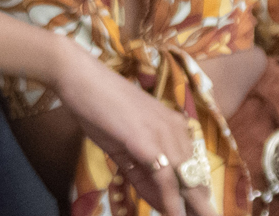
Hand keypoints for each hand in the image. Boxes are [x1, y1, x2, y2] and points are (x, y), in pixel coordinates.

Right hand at [50, 47, 219, 215]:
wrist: (79, 77)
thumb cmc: (96, 106)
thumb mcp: (121, 145)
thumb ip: (139, 173)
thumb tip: (158, 200)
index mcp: (173, 127)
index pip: (190, 168)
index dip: (195, 194)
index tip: (196, 211)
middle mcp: (176, 130)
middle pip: (194, 177)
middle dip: (199, 204)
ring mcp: (164, 135)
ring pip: (186, 180)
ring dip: (191, 208)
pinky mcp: (149, 142)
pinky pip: (166, 179)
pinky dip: (171, 201)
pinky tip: (174, 215)